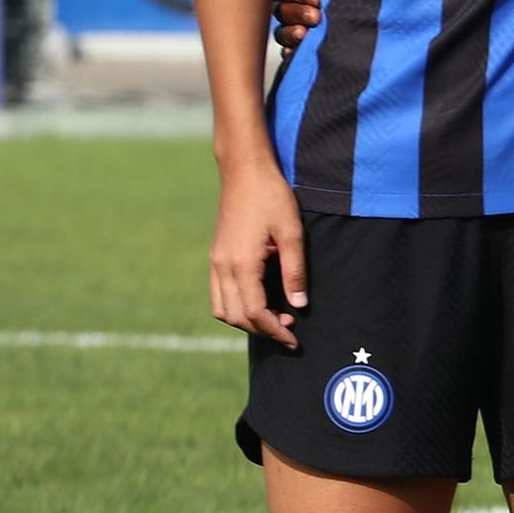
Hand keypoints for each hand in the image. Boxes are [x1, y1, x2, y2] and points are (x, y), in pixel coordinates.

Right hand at [210, 158, 307, 347]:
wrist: (244, 171)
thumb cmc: (272, 198)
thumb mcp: (292, 234)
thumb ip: (295, 272)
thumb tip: (298, 306)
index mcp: (241, 264)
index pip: (254, 312)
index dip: (275, 331)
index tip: (294, 340)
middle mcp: (222, 266)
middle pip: (235, 317)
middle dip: (262, 329)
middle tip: (290, 329)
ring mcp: (215, 261)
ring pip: (221, 308)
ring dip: (246, 320)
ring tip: (277, 317)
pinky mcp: (216, 256)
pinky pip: (218, 294)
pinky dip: (235, 307)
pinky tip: (260, 301)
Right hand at [271, 0, 321, 52]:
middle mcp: (288, 7)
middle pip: (281, 11)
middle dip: (297, 13)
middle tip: (315, 16)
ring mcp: (293, 27)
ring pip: (281, 31)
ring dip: (291, 32)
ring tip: (304, 33)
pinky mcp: (301, 46)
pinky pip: (288, 51)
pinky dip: (290, 52)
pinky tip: (294, 53)